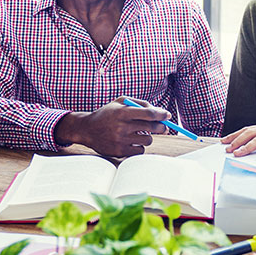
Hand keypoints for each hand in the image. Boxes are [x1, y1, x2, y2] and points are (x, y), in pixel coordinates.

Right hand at [54, 100, 170, 157]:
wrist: (87, 129)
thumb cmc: (108, 114)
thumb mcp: (120, 102)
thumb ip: (139, 103)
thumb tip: (159, 111)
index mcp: (122, 112)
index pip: (148, 114)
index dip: (161, 115)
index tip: (167, 115)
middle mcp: (121, 127)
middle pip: (151, 127)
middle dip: (161, 126)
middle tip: (163, 127)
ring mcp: (120, 140)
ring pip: (148, 140)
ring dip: (147, 137)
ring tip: (139, 133)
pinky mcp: (119, 152)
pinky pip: (140, 151)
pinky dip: (139, 146)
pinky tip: (131, 142)